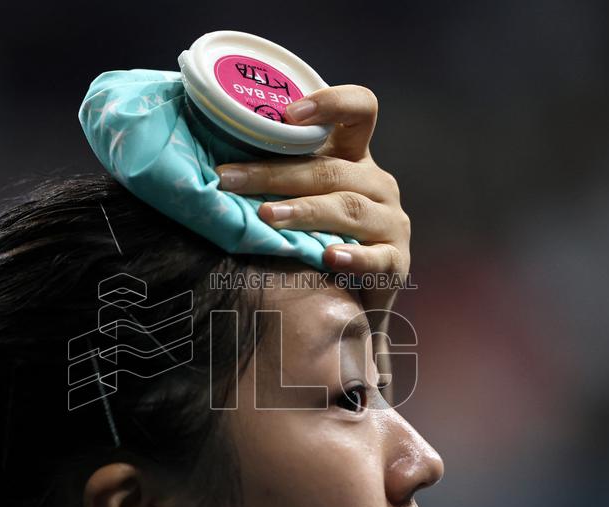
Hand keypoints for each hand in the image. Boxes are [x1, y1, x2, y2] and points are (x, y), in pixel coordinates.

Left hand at [215, 85, 409, 280]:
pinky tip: (329, 258)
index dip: (331, 103)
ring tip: (266, 217)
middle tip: (229, 179)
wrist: (354, 300)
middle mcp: (377, 184)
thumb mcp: (301, 200)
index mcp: (355, 159)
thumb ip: (276, 177)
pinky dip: (354, 258)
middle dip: (276, 174)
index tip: (289, 114)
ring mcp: (390, 222)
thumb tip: (211, 164)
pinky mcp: (396, 262)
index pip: (360, 111)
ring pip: (348, 208)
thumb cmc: (317, 240)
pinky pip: (377, 258)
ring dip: (305, 211)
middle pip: (331, 170)